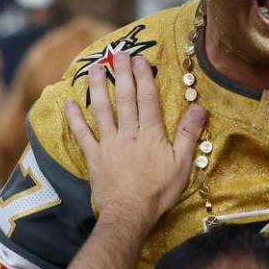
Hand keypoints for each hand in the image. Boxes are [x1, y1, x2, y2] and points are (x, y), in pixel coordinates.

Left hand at [67, 51, 206, 226]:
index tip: (139, 59)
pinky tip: (69, 102)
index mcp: (151, 133)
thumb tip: (199, 107)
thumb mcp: (182, 164)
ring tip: (95, 68)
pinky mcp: (94, 156)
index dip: (143, 77)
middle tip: (118, 54)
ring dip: (97, 87)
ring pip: (101, 110)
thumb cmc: (159, 192)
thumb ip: (189, 134)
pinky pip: (82, 134)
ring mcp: (108, 143)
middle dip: (121, 74)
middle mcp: (128, 133)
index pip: (147, 99)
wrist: (130, 214)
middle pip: (124, 98)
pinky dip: (74, 118)